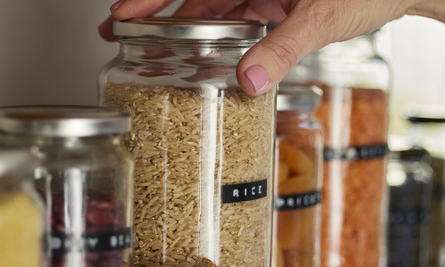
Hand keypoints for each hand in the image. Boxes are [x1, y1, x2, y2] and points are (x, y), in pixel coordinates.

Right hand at [98, 0, 415, 95]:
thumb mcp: (325, 16)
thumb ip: (286, 46)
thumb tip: (248, 80)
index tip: (122, 13)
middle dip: (155, 12)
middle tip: (119, 31)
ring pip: (210, 7)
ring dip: (180, 27)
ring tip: (148, 45)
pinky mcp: (276, 1)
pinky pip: (235, 16)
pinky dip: (215, 35)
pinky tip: (199, 52)